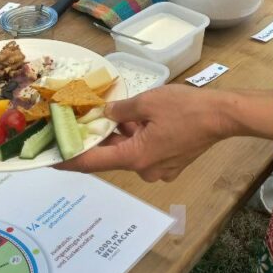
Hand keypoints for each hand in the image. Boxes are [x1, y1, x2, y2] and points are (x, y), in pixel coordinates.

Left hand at [57, 86, 223, 181]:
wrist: (222, 116)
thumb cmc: (185, 108)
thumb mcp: (147, 102)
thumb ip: (121, 110)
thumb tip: (106, 114)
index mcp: (135, 157)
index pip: (92, 163)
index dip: (69, 160)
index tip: (50, 159)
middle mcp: (145, 170)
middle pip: (111, 157)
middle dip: (96, 141)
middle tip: (79, 125)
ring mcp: (159, 169)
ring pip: (130, 152)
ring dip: (119, 137)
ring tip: (108, 116)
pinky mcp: (171, 163)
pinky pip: (145, 152)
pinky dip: (136, 138)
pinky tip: (134, 120)